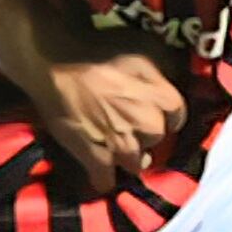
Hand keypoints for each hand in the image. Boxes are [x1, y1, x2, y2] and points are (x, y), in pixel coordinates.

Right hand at [36, 48, 185, 181]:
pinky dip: (104, 179)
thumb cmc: (96, 54)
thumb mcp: (140, 50)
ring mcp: (123, 145)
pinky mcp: (96, 159)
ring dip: (130, 157)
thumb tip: (172, 82)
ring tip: (118, 149)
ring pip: (137, 163)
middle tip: (131, 125)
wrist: (55, 68)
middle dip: (147, 134)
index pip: (177, 115)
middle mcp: (147, 124)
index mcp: (161, 97)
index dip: (166, 114)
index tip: (156, 112)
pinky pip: (106, 180)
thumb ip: (161, 70)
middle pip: (156, 139)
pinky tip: (100, 173)